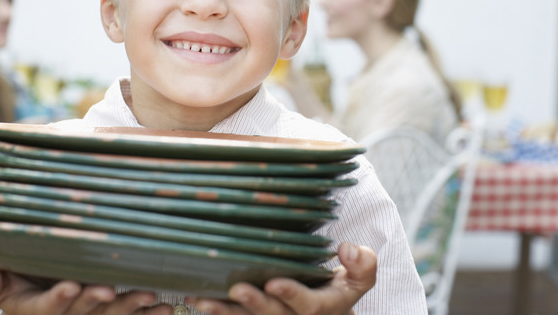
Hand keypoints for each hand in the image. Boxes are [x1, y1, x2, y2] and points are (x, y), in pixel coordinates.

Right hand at [0, 268, 173, 314]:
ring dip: (130, 307)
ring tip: (149, 297)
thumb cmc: (16, 281)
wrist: (32, 290)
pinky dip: (146, 314)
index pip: (47, 306)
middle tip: (109, 290)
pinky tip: (164, 308)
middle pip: (83, 311)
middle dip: (96, 300)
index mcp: (35, 309)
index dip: (58, 297)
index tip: (70, 285)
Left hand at [184, 242, 375, 314]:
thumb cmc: (341, 284)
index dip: (292, 294)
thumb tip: (346, 249)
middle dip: (255, 304)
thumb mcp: (361, 275)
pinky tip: (195, 299)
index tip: (275, 281)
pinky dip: (217, 311)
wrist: (328, 308)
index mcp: (324, 308)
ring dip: (225, 312)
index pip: (308, 305)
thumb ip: (362, 263)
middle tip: (236, 289)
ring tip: (202, 300)